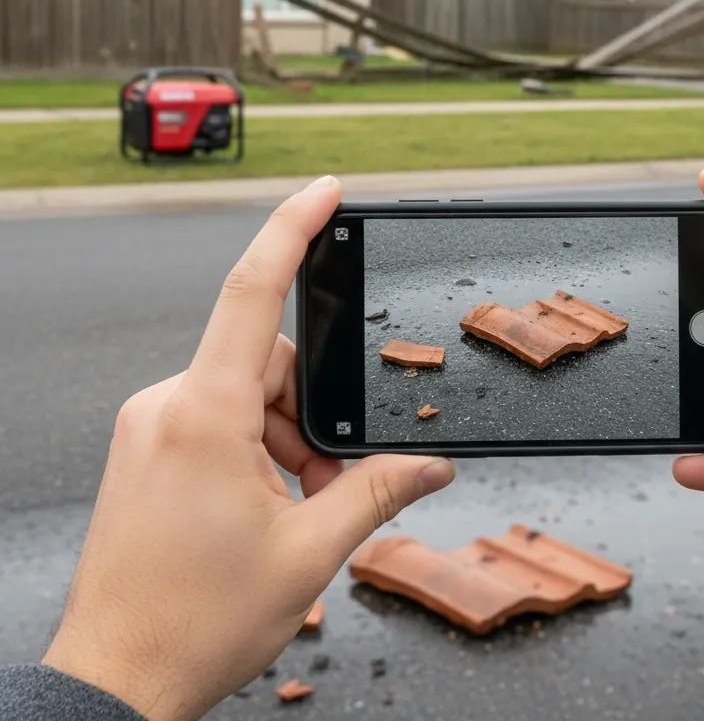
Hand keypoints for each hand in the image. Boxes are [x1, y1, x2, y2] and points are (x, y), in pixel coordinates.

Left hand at [42, 177, 454, 720]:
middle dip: (313, 415)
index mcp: (205, 415)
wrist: (114, 682)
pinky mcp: (146, 448)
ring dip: (288, 441)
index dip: (292, 228)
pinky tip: (266, 506)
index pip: (253, 292)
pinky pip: (217, 418)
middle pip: (271, 364)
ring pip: (247, 395)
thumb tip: (431, 467)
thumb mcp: (307, 553)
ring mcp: (151, 427)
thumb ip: (377, 494)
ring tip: (297, 510)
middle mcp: (167, 407)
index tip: (324, 191)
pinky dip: (256, 450)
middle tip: (329, 485)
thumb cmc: (191, 623)